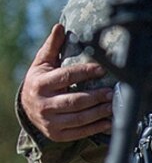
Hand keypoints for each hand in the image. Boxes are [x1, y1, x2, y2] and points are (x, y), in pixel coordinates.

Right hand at [19, 24, 112, 142]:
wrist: (27, 108)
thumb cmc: (40, 82)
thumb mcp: (42, 64)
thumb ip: (52, 47)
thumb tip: (60, 27)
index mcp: (40, 84)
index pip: (66, 77)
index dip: (85, 72)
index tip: (102, 69)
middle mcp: (43, 104)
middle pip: (74, 101)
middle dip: (96, 96)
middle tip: (112, 92)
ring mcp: (50, 122)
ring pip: (79, 118)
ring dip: (99, 112)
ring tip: (113, 105)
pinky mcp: (58, 134)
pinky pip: (80, 132)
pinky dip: (97, 127)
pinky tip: (109, 121)